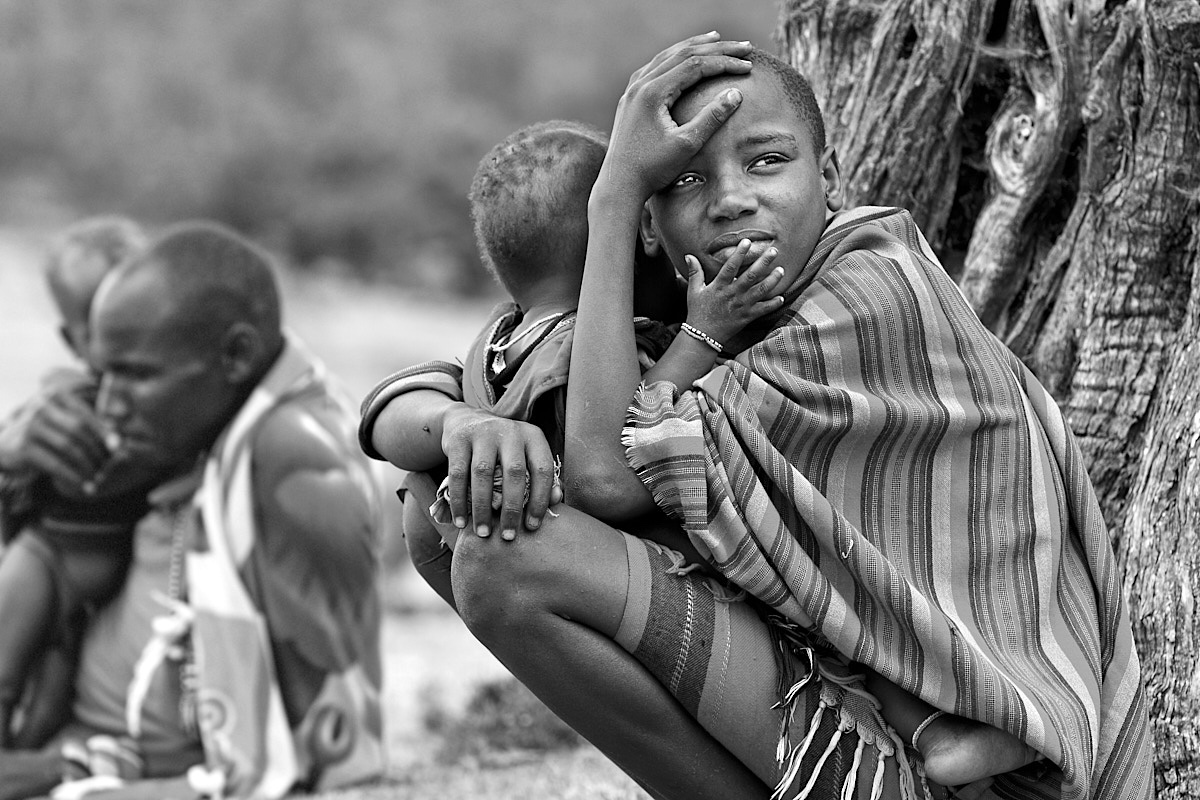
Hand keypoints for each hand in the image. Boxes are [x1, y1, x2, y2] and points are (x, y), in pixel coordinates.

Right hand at [0, 375, 111, 495]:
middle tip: (108, 466)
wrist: (7, 444)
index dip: (103, 431)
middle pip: (79, 430)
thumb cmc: (45, 431)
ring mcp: (30, 426)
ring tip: (99, 477)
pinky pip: (55, 464)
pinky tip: (85, 487)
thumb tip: (119, 442)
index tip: (117, 447)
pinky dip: (73, 477)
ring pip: (69, 447)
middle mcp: (41, 406)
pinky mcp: (23, 447)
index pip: (85, 414)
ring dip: (88, 465)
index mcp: (55, 395)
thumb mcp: (63, 420)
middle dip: (97, 450)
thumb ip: (87, 424)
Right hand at [440, 404, 560, 540]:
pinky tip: (460, 521)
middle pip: (514, 473)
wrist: (467, 421)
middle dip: (511, 509)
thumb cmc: (503, 449)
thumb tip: (557, 499)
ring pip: (483, 474)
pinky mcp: (458, 439)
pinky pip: (458, 474)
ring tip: (483, 533)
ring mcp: (483, 432)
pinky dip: (459, 501)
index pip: (543, 469)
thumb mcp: (525, 456)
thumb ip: (540, 477)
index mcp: (533, 436)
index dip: (540, 500)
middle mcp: (511, 431)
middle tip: (508, 536)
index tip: (532, 527)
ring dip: (482, 508)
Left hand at [601, 32, 751, 198]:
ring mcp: (632, 91)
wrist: (619, 186)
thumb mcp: (687, 145)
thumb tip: (735, 93)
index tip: (748, 65)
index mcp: (653, 93)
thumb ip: (711, 118)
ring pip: (667, 57)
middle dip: (716, 48)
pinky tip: (684, 59)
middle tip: (744, 46)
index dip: (724, 62)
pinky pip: (655, 68)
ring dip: (694, 47)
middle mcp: (640, 85)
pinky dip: (675, 59)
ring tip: (716, 40)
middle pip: (682, 54)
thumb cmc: (652, 169)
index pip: (695, 65)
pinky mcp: (630, 100)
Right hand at [682, 240, 785, 344]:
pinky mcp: (747, 317)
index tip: (747, 241)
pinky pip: (762, 310)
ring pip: (760, 291)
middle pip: (751, 276)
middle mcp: (732, 294)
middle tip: (774, 251)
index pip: (730, 266)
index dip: (739, 253)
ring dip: (772, 280)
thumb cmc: (698, 312)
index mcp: (719, 286)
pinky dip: (772, 304)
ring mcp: (741, 306)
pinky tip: (781, 298)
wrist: (702, 336)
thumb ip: (695, 272)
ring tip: (781, 270)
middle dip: (763, 262)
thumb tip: (689, 256)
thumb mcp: (694, 291)